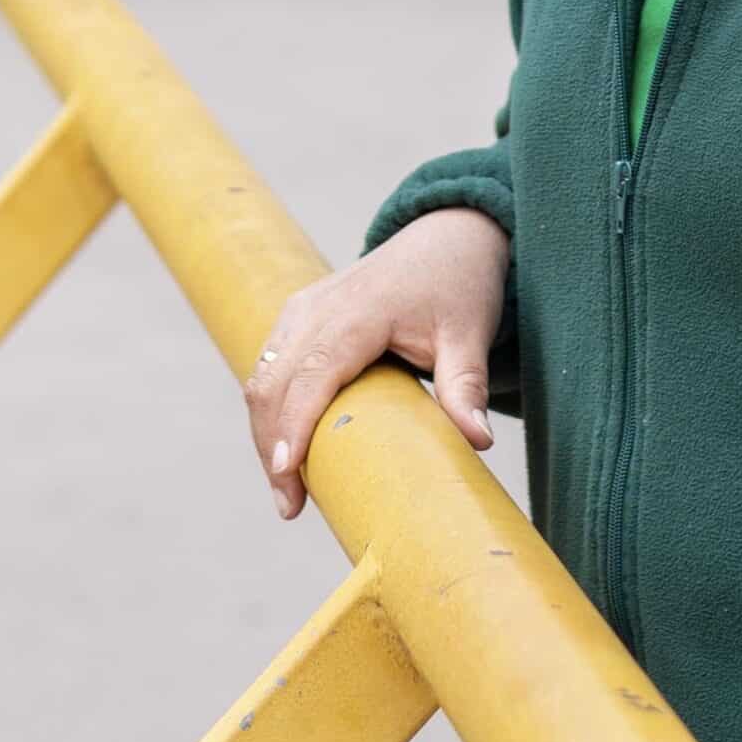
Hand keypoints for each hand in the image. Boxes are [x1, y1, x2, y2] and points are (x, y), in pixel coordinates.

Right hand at [245, 206, 508, 519]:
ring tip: (286, 488)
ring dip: (265, 431)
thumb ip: (468, 388)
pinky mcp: (300, 314)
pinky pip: (269, 364)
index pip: (312, 374)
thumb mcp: (470, 335)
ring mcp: (303, 307)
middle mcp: (319, 307)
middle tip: (289, 506)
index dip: (294, 425)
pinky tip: (287, 447)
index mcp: (358, 312)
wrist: (448, 234)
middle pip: (272, 383)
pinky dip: (270, 407)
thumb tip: (479, 442)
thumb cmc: (459, 284)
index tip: (285, 474)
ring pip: (262, 376)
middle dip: (271, 446)